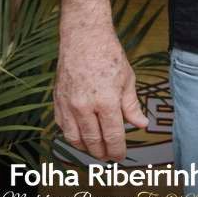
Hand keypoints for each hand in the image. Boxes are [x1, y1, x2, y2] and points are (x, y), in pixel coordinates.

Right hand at [55, 14, 146, 160]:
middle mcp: (84, 107)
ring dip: (85, 148)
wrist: (83, 39)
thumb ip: (131, 106)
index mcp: (106, 102)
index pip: (112, 136)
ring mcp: (67, 105)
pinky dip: (71, 136)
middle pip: (92, 141)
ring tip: (95, 151)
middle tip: (109, 157)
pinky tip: (80, 136)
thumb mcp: (127, 80)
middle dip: (102, 153)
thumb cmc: (108, 56)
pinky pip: (62, 127)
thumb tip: (141, 125)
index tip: (120, 158)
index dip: (117, 150)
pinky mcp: (56, 102)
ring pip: (74, 138)